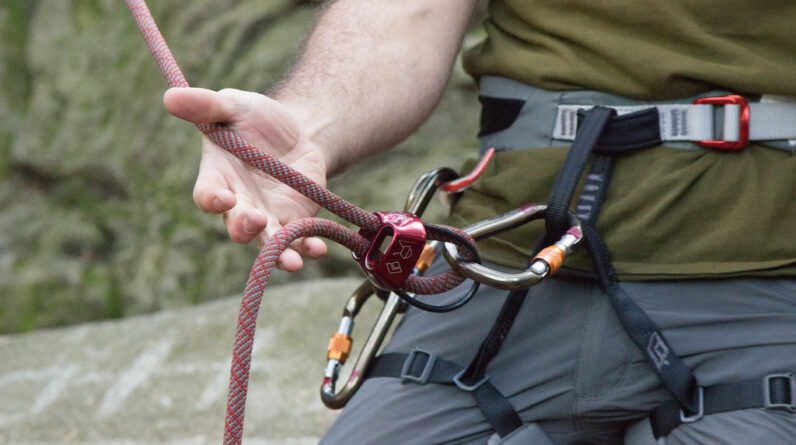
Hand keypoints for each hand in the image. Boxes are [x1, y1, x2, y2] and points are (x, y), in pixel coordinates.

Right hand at [163, 87, 328, 270]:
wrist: (295, 132)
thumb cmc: (254, 119)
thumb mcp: (234, 105)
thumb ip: (207, 106)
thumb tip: (170, 96)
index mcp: (218, 177)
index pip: (207, 195)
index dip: (212, 199)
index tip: (223, 197)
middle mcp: (239, 204)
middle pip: (236, 225)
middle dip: (245, 227)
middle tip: (256, 220)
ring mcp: (268, 217)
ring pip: (268, 243)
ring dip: (278, 254)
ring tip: (290, 261)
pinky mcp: (295, 222)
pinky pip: (300, 242)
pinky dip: (309, 249)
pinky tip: (319, 250)